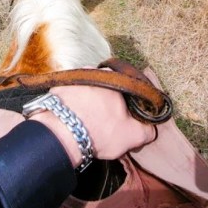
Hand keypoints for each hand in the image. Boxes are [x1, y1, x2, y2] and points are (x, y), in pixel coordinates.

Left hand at [31, 84, 155, 167]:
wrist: (62, 134)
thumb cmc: (100, 131)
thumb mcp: (133, 136)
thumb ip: (147, 131)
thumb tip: (150, 130)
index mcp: (114, 77)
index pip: (128, 87)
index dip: (129, 103)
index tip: (126, 116)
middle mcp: (92, 71)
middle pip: (106, 88)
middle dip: (107, 102)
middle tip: (106, 120)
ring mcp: (72, 78)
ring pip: (87, 91)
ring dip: (89, 102)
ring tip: (89, 121)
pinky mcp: (57, 88)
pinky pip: (70, 96)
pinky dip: (74, 105)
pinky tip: (75, 119)